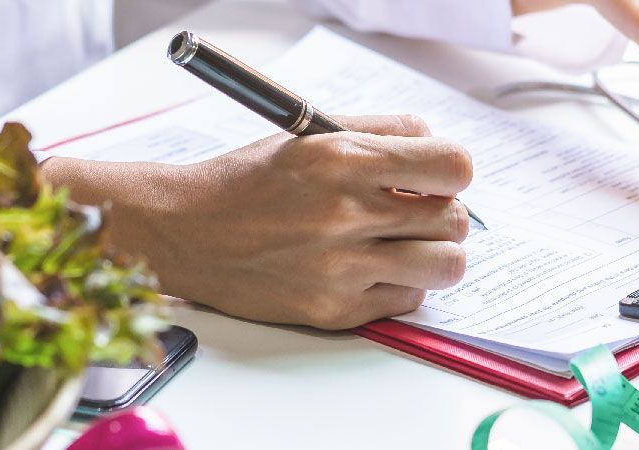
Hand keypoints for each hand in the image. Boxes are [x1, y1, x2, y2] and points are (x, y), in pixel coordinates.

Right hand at [42, 116, 471, 329]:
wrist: (183, 232)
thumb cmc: (246, 182)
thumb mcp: (309, 133)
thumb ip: (379, 131)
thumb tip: (435, 146)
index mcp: (341, 158)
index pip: (453, 166)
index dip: (452, 172)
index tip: (436, 177)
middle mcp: (344, 213)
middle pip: (455, 220)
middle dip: (444, 214)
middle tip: (415, 213)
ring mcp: (341, 268)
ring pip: (445, 267)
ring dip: (433, 254)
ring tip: (403, 245)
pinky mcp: (333, 310)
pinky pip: (407, 302)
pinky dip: (398, 287)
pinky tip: (368, 270)